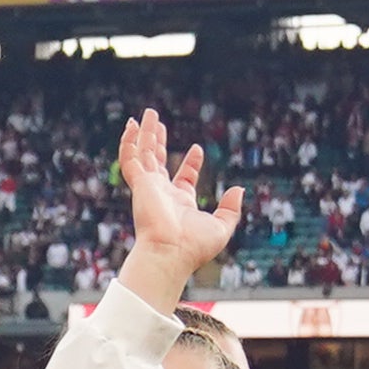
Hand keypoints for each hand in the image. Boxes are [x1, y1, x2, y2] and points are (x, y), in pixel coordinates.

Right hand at [114, 110, 242, 286]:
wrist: (170, 254)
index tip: (197, 148)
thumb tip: (239, 190)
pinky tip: (132, 126)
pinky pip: (130, 160)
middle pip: (159, 160)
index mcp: (180, 202)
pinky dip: (129, 143)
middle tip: (158, 122)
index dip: (191, 163)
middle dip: (159, 141)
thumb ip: (231, 209)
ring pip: (144, 154)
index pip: (183, 177)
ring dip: (145, 134)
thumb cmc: (194, 247)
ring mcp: (149, 188)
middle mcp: (162, 193)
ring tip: (148, 113)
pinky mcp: (139, 185)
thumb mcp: (221, 227)